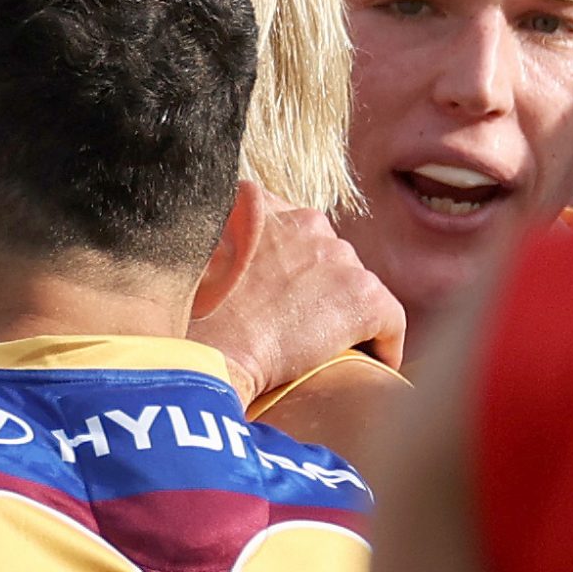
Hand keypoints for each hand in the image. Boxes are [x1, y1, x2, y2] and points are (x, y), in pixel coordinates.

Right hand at [191, 186, 405, 402]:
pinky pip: (388, 321)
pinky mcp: (363, 295)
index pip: (285, 228)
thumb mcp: (186, 263)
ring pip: (352, 286)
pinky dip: (382, 345)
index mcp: (255, 204)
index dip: (281, 265)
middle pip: (324, 254)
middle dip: (313, 287)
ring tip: (319, 350)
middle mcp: (301, 220)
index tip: (273, 294)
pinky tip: (368, 367)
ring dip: (338, 313)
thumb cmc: (184, 326)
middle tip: (291, 327)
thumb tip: (228, 271)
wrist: (204, 361)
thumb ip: (212, 248)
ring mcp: (335, 255)